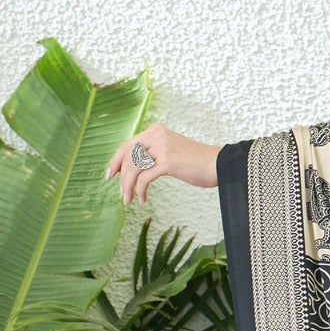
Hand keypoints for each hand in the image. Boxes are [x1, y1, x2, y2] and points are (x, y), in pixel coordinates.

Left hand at [105, 124, 219, 202]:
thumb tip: (134, 166)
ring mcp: (162, 148)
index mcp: (156, 131)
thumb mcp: (171, 149)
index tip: (110, 174)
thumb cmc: (196, 162)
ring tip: (129, 199)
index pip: (127, 144)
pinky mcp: (168, 162)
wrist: (218, 164)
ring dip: (128, 186)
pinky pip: (144, 178)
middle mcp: (157, 136)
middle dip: (121, 176)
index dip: (116, 160)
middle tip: (121, 192)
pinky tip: (143, 198)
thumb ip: (154, 152)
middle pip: (128, 156)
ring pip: (133, 168)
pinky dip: (140, 190)